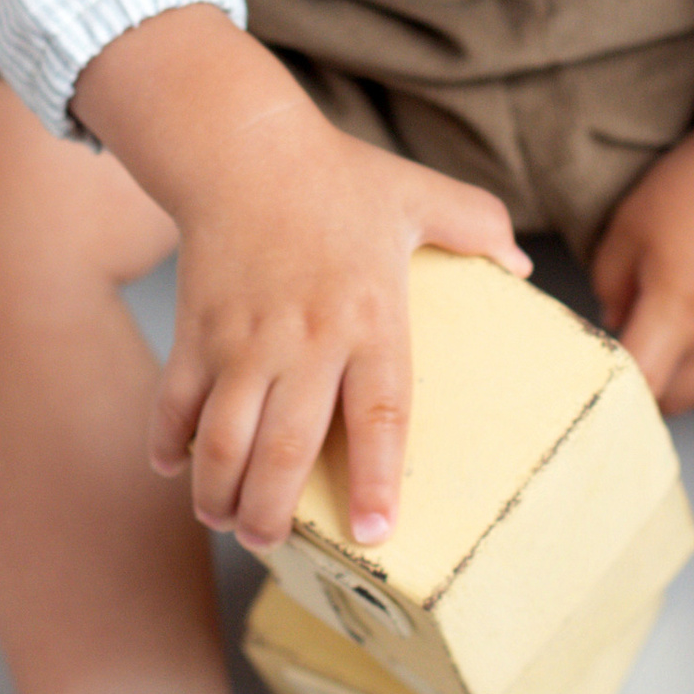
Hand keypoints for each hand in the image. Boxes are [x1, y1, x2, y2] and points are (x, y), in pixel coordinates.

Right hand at [71, 0, 529, 557]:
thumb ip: (478, 229)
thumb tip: (524, 268)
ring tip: (229, 521)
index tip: (375, 533)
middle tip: (272, 546)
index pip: (379, 413)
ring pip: (224, 440)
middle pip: (288, 449)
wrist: (243, 146)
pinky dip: (168, 443)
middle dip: (275, 511)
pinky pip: (174, 403)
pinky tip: (175, 468)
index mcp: (370, 317)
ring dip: (219, 492)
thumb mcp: (422, 196)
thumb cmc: (338, 176)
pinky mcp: (195, 332)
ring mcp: (243, 340)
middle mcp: (305, 339)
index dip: (374, 479)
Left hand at [590, 122, 693, 412]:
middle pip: (682, 400)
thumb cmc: (692, 187)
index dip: (619, 389)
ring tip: (679, 361)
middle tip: (638, 366)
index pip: (643, 383)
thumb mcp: (627, 228)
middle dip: (651, 392)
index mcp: (674, 313)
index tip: (607, 375)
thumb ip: (609, 284)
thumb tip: (614, 321)